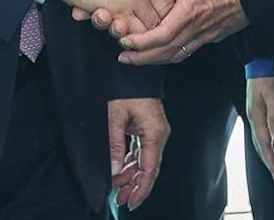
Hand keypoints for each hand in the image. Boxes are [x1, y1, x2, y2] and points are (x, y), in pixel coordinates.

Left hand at [108, 97, 166, 211]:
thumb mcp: (115, 117)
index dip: (140, 188)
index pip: (149, 169)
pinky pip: (141, 151)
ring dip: (132, 176)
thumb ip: (115, 145)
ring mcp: (154, 133)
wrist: (132, 72)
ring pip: (144, 161)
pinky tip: (122, 172)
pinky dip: (131, 163)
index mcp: (155, 133)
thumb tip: (115, 170)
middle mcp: (158, 135)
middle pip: (148, 168)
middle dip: (134, 185)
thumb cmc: (124, 88)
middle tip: (120, 199)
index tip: (131, 201)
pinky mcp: (148, 129)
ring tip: (119, 189)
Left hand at [114, 0, 246, 64]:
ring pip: (177, 55)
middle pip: (166, 53)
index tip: (125, 42)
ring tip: (138, 58)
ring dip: (156, 59)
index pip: (161, 37)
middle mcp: (197, 29)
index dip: (141, 43)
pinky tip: (164, 50)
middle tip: (123, 58)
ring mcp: (206, 35)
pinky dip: (172, 53)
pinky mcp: (213, 35)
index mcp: (190, 13)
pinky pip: (188, 50)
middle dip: (142, 58)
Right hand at [247, 74, 273, 184]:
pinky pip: (267, 134)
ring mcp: (257, 118)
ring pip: (265, 142)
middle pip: (263, 147)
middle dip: (271, 164)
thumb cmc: (265, 79)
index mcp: (257, 118)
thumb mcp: (272, 97)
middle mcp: (255, 120)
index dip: (271, 161)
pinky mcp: (261, 115)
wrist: (258, 66)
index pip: (265, 144)